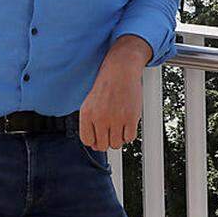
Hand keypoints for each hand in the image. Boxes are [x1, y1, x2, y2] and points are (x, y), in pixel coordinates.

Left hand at [79, 34, 150, 150]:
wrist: (120, 70)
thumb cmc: (106, 86)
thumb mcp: (90, 103)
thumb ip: (90, 123)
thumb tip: (95, 144)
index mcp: (87, 114)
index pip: (87, 140)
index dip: (94, 141)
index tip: (99, 138)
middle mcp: (100, 117)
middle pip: (103, 146)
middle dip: (107, 141)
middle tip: (111, 132)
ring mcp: (115, 118)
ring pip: (117, 144)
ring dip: (119, 138)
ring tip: (120, 126)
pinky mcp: (130, 118)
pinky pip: (130, 138)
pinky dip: (129, 134)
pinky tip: (127, 124)